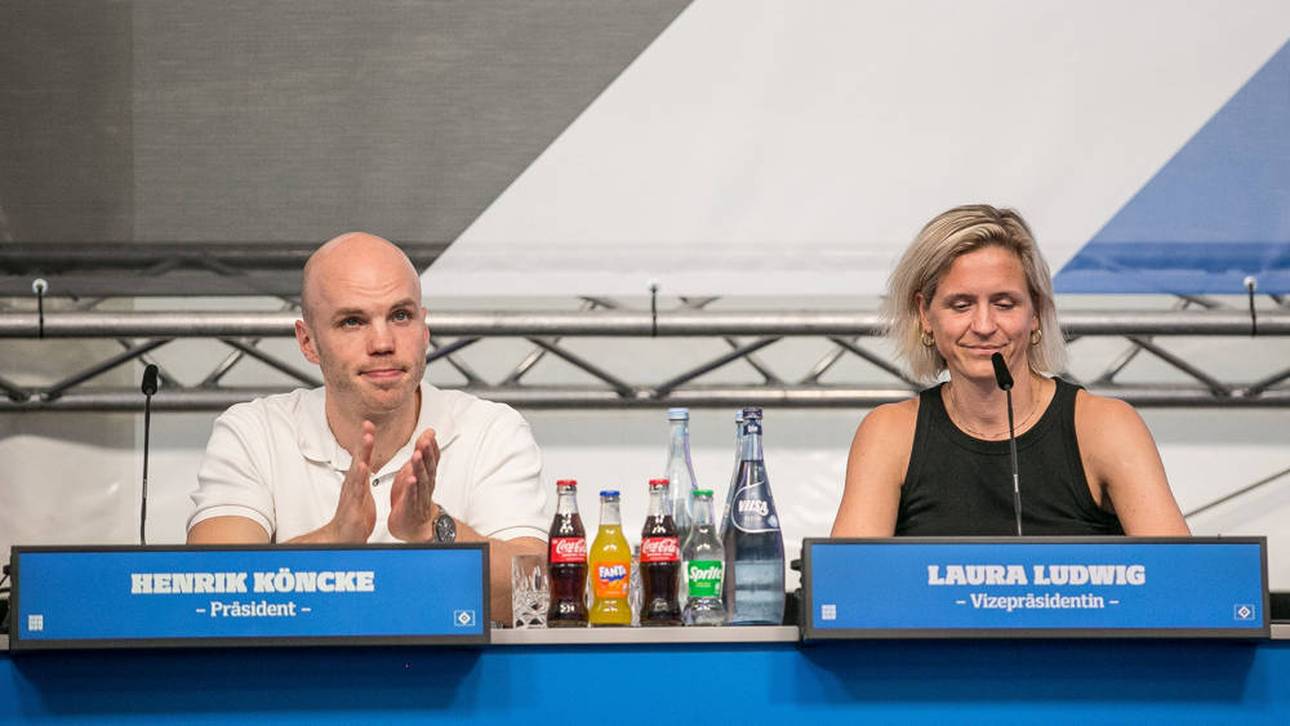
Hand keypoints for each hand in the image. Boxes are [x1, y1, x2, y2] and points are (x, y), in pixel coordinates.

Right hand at [324, 420, 377, 542]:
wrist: (343, 538)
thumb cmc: (354, 517)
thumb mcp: (362, 494)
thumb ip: (363, 479)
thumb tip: (364, 465)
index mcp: (357, 481)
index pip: (362, 457)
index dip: (366, 441)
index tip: (369, 424)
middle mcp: (353, 485)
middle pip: (358, 458)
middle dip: (364, 441)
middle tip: (368, 424)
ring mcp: (352, 494)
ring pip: (357, 470)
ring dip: (362, 453)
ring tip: (367, 438)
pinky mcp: (353, 506)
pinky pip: (357, 490)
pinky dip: (359, 478)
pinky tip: (362, 467)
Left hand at [389, 427, 439, 541]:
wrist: (414, 524)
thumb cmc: (414, 496)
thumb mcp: (416, 470)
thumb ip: (422, 452)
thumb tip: (428, 434)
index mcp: (426, 474)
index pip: (432, 458)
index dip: (431, 446)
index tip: (429, 433)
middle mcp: (425, 484)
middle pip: (428, 466)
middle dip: (427, 453)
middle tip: (425, 440)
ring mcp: (419, 495)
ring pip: (421, 479)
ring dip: (420, 466)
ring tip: (417, 455)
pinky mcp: (410, 506)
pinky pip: (412, 496)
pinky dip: (411, 487)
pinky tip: (411, 479)